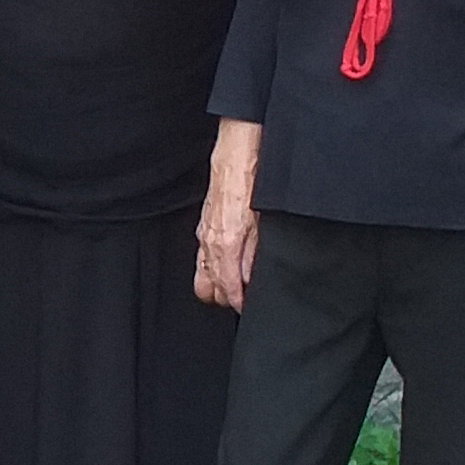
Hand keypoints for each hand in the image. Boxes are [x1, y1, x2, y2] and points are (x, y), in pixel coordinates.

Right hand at [193, 182, 258, 312]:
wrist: (236, 157)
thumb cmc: (250, 183)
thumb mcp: (262, 224)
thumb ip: (254, 255)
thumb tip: (251, 279)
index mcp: (225, 244)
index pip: (227, 287)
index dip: (238, 302)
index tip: (247, 307)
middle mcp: (209, 242)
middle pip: (207, 288)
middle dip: (224, 298)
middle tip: (243, 298)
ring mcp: (203, 235)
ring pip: (201, 274)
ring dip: (216, 284)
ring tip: (235, 286)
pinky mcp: (203, 226)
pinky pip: (203, 256)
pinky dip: (213, 266)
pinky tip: (228, 263)